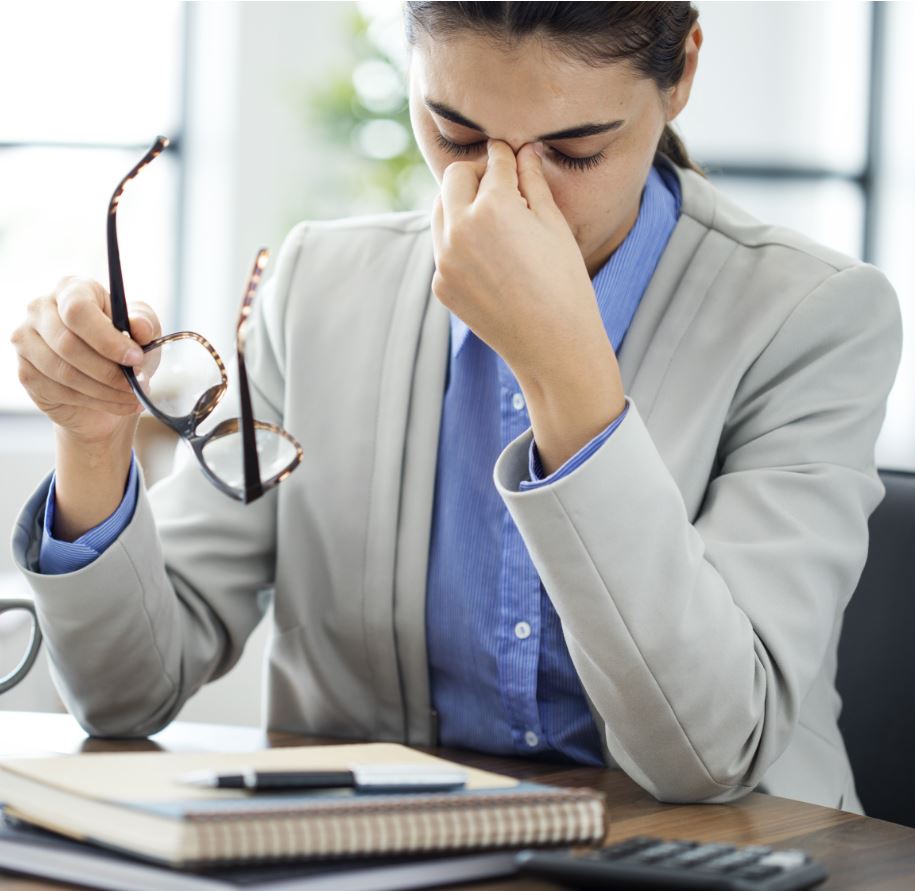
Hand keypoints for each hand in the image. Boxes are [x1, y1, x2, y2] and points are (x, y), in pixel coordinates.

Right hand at [10, 276, 161, 445]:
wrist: (109, 383)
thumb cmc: (124, 349)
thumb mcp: (144, 332)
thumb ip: (144, 324)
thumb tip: (140, 327)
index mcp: (72, 288)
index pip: (78, 310)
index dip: (107, 339)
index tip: (135, 359)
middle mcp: (41, 309)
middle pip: (68, 344)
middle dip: (110, 371)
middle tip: (138, 383)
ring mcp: (26, 340)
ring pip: (64, 372)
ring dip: (105, 390)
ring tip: (132, 395)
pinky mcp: (25, 372)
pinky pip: (58, 391)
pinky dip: (93, 401)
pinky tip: (114, 401)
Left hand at [430, 139, 626, 473]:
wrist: (552, 345)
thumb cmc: (564, 284)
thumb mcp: (553, 226)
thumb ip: (532, 183)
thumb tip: (524, 151)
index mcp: (493, 206)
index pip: (493, 161)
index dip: (506, 155)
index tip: (511, 155)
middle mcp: (460, 229)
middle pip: (455, 178)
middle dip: (475, 175)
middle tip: (498, 184)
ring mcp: (444, 260)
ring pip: (441, 212)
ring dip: (461, 205)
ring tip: (492, 218)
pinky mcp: (441, 286)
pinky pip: (443, 250)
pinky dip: (459, 243)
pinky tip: (489, 258)